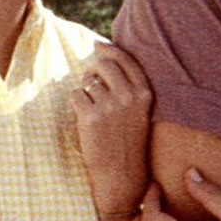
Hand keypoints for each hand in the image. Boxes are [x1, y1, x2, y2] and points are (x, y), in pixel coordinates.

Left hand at [71, 42, 151, 214]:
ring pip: (88, 82)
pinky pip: (76, 95)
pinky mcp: (91, 117)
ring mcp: (110, 106)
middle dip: (92, 68)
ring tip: (91, 109)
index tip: (97, 46)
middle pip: (103, 65)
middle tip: (88, 79)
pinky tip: (84, 118)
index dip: (109, 50)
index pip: (126, 59)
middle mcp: (129, 96)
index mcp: (144, 93)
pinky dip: (76, 103)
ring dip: (84, 90)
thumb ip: (126, 83)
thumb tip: (100, 48)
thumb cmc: (127, 140)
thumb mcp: (138, 110)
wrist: (122, 175)